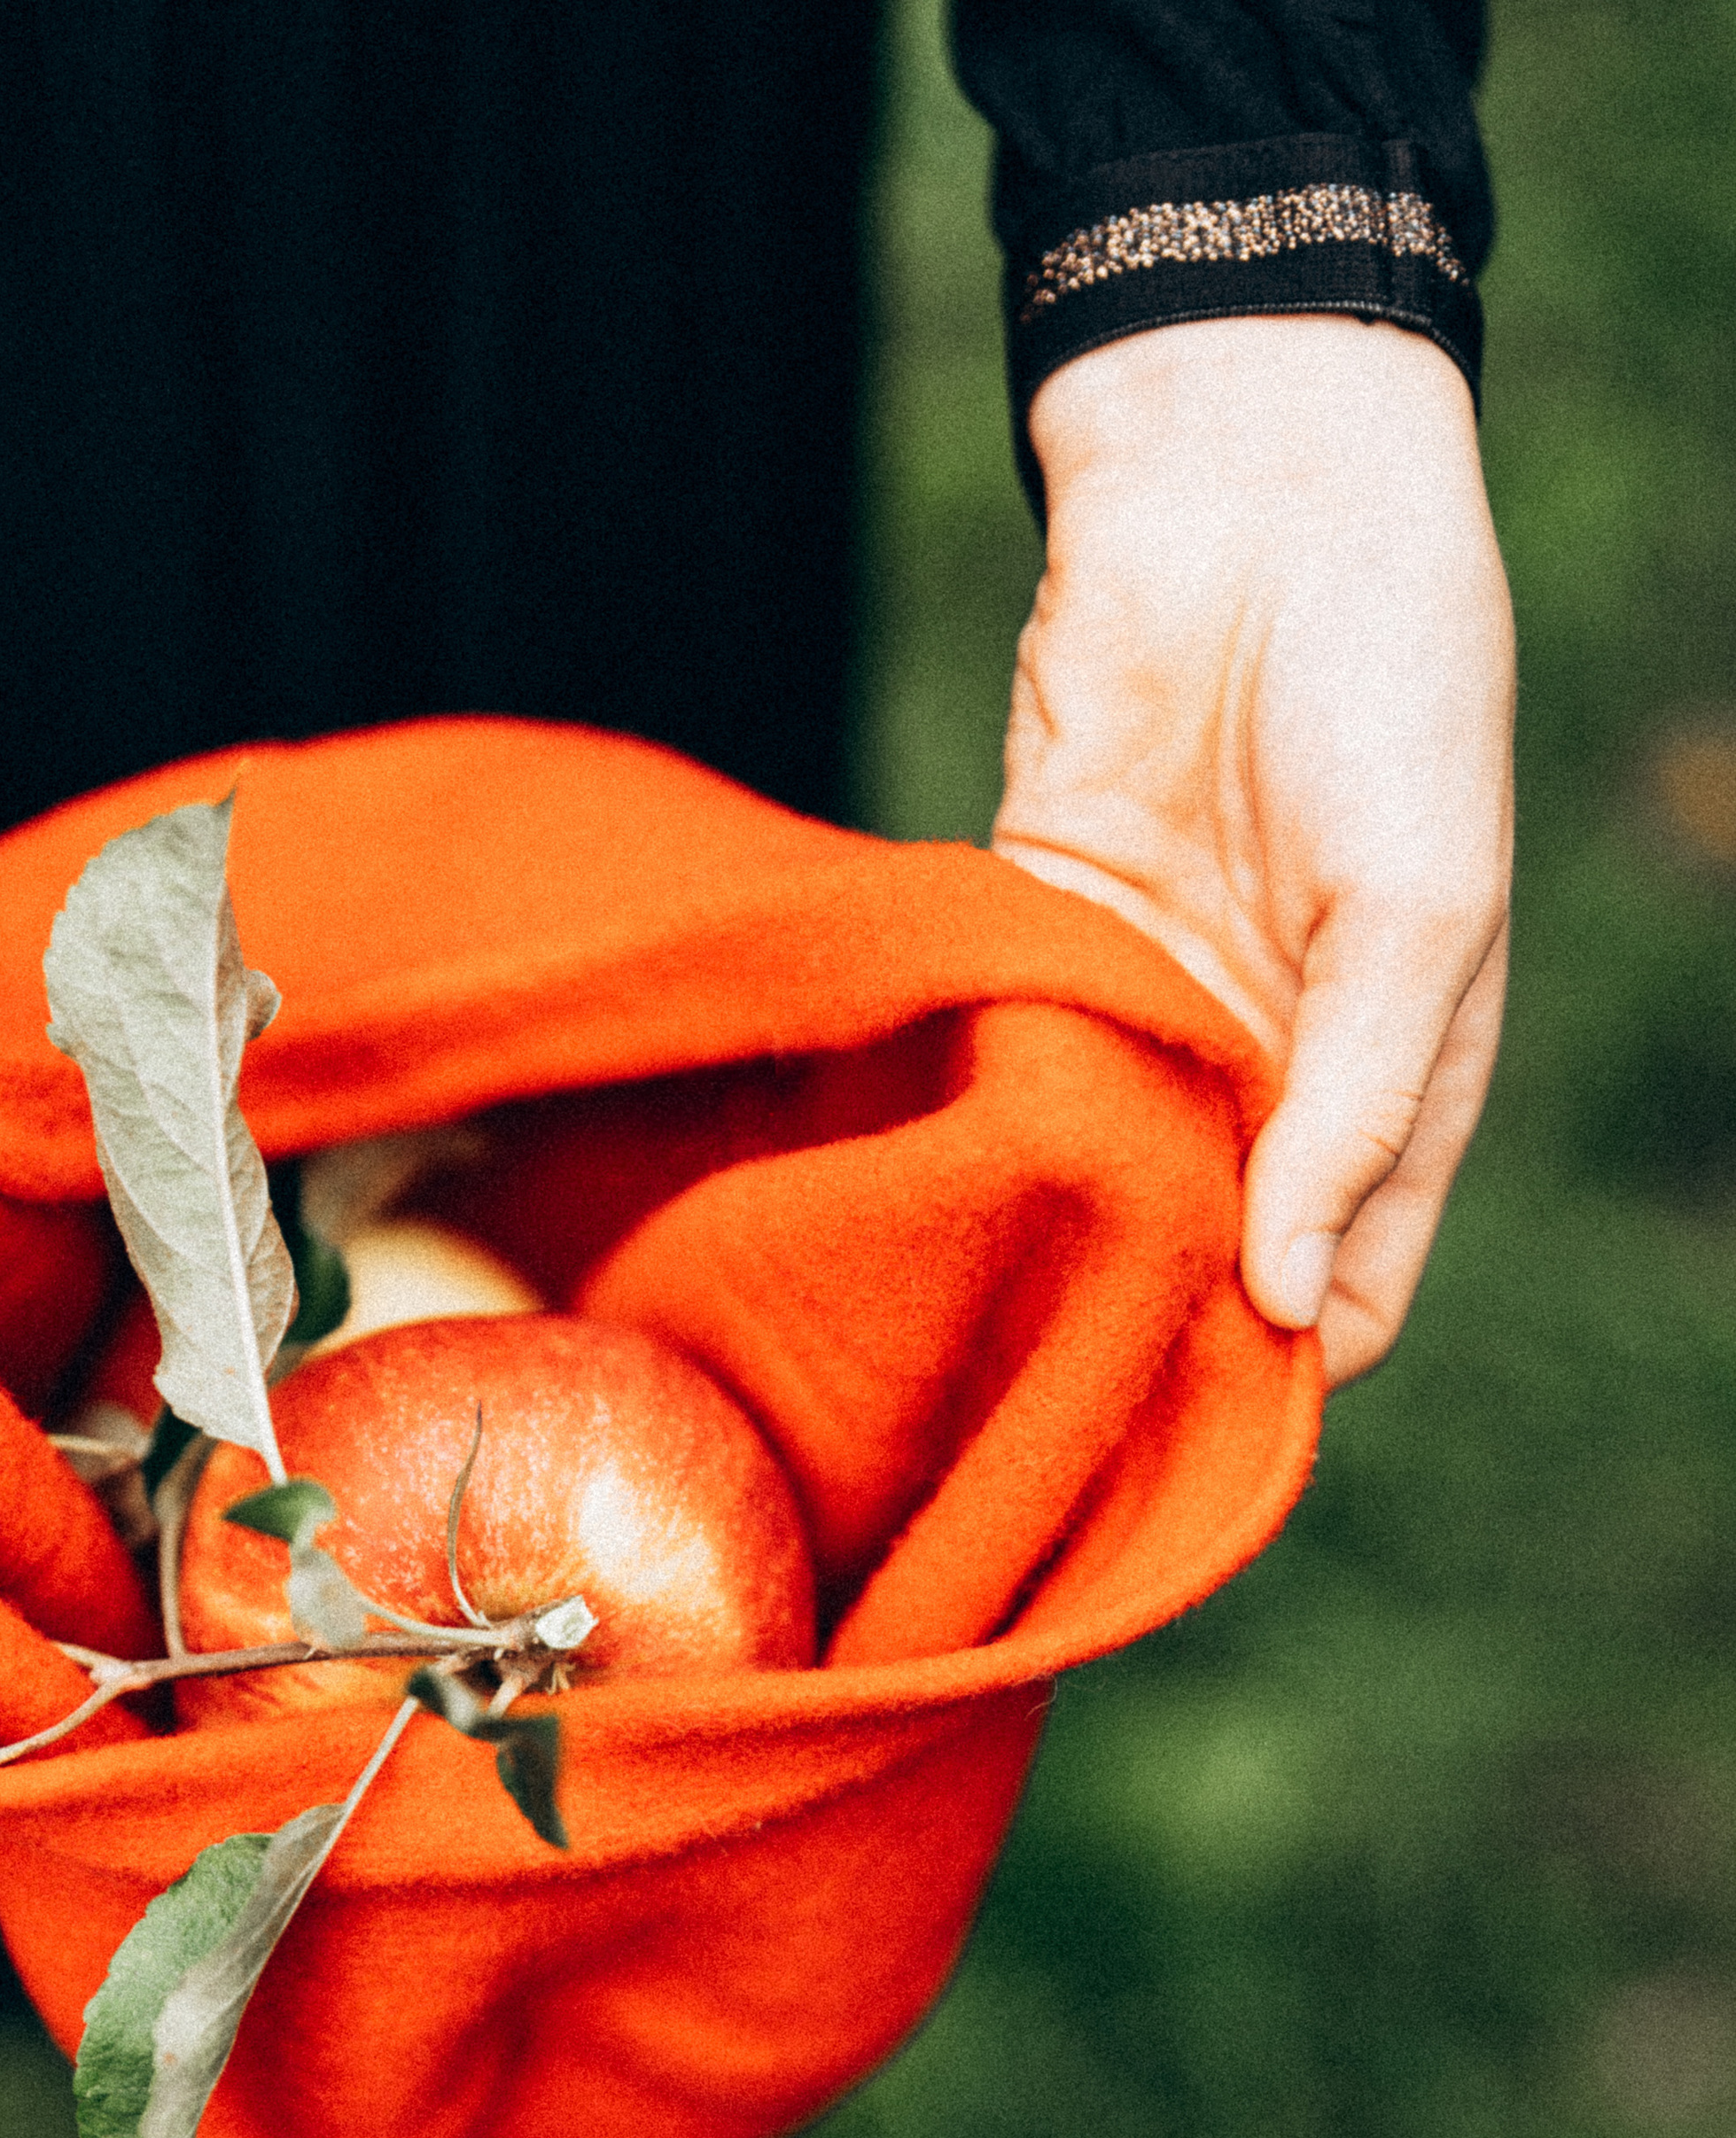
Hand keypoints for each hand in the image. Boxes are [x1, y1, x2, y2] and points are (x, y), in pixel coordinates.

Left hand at [998, 316, 1514, 1385]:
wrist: (1256, 491)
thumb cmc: (1391, 687)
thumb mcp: (1417, 909)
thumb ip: (1358, 1106)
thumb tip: (1291, 1303)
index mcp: (1395, 1076)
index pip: (1346, 1282)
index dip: (1285, 1368)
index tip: (1197, 1434)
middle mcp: (1272, 1064)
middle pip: (1206, 1254)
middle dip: (1150, 1327)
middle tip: (1063, 1407)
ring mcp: (1157, 1005)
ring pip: (1101, 1175)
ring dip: (1054, 1240)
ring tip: (985, 1326)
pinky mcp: (1047, 932)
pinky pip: (1013, 1059)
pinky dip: (980, 1120)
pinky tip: (934, 1189)